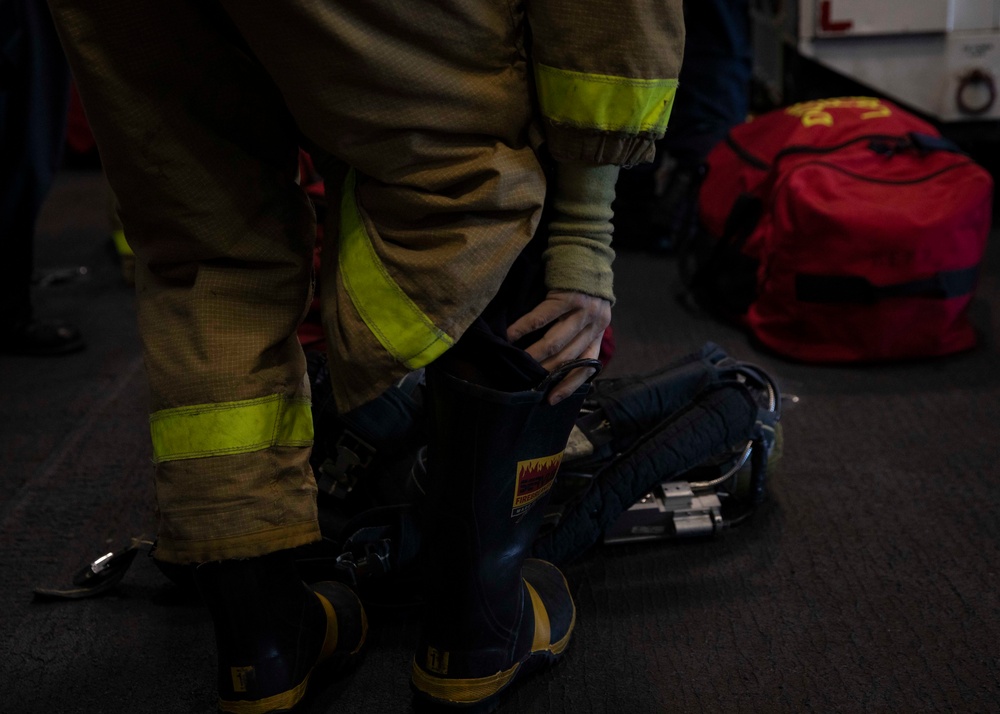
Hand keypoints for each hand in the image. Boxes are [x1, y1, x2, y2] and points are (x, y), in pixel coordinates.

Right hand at [507, 289, 610, 403]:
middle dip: (547, 374)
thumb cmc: (582, 282)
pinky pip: (541, 317)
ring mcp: (582, 310)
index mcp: (600, 330)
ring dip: (534, 355)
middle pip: (568, 357)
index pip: (587, 366)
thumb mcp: (589, 310)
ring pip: (554, 342)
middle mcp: (594, 323)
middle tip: (528, 385)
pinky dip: (523, 328)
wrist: (586, 247)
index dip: (569, 385)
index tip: (551, 399)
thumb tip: (553, 357)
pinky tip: (510, 336)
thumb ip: (578, 331)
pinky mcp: (566, 295)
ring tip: (518, 364)